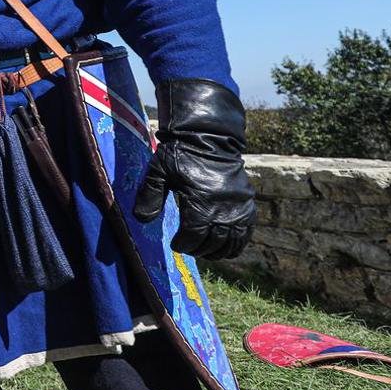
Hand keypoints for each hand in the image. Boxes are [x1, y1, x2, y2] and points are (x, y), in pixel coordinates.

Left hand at [133, 78, 255, 259]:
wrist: (210, 138)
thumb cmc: (181, 155)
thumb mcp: (159, 171)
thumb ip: (149, 195)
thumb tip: (142, 219)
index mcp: (201, 202)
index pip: (194, 237)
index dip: (184, 244)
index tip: (176, 244)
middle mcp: (223, 209)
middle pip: (212, 242)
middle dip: (198, 249)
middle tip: (188, 246)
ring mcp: (239, 208)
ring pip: (231, 243)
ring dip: (216, 251)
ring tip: (204, 249)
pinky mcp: (248, 206)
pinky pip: (246, 234)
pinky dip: (236, 244)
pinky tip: (224, 246)